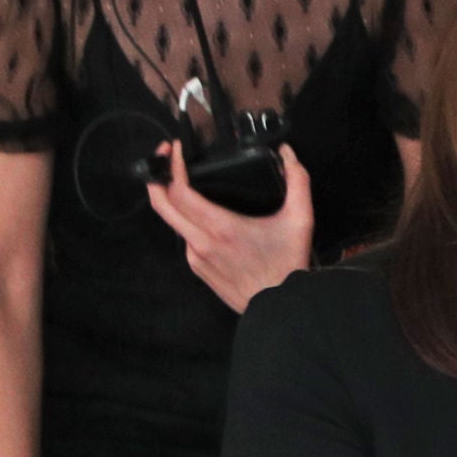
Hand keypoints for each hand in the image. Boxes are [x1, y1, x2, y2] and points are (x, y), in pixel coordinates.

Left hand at [148, 142, 314, 313]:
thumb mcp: (300, 221)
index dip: (171, 166)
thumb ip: (298, 182)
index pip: (180, 190)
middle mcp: (200, 241)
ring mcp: (195, 256)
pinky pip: (185, 238)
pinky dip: (188, 222)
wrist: (280, 307)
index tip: (175, 148)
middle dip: (156, 176)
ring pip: (173, 221)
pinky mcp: (197, 268)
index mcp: (220, 226)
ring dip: (172, 199)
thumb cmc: (288, 263)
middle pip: (161, 204)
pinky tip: (204, 217)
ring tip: (184, 184)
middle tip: (164, 157)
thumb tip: (287, 152)